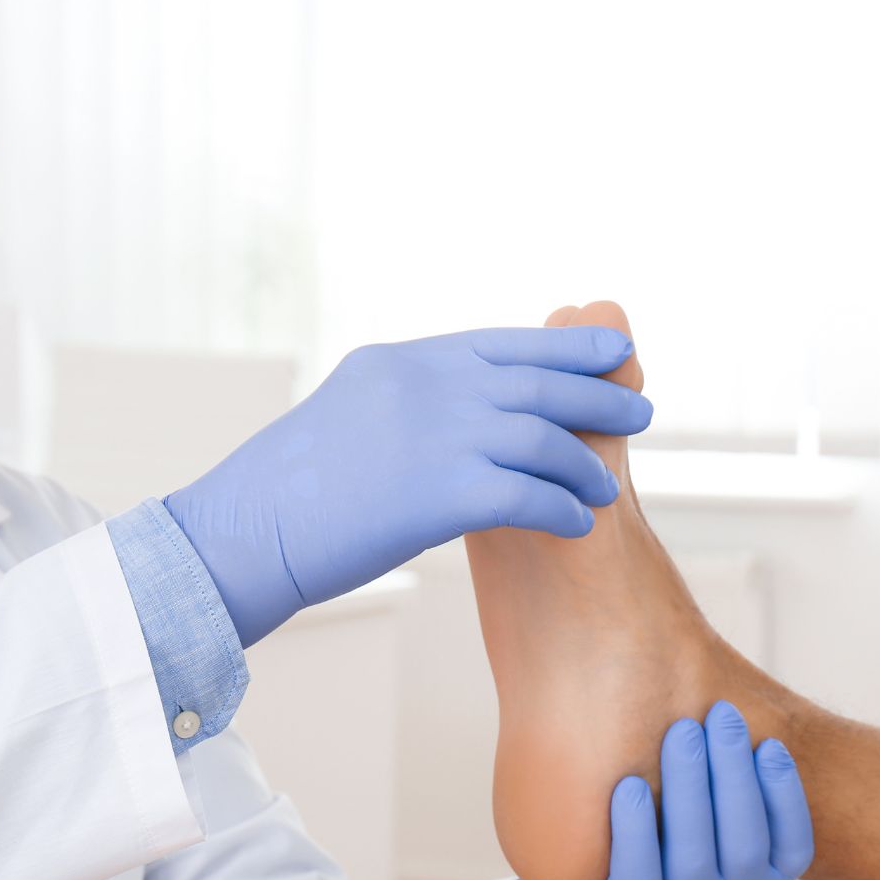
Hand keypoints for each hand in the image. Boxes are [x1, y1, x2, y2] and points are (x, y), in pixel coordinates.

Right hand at [163, 325, 651, 646]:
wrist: (238, 537)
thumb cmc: (282, 496)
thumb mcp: (343, 422)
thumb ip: (402, 408)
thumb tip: (451, 421)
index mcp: (397, 362)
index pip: (498, 343)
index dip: (564, 346)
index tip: (611, 351)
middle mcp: (422, 386)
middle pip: (536, 380)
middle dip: (597, 393)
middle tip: (641, 408)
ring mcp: (434, 434)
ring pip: (542, 438)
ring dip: (582, 464)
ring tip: (603, 487)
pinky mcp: (440, 492)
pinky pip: (530, 495)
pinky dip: (561, 508)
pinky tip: (577, 522)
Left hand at [481, 701, 814, 879]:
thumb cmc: (625, 856)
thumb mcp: (675, 834)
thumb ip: (702, 793)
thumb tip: (710, 707)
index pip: (790, 850)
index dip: (786, 798)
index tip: (770, 742)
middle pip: (743, 845)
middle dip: (735, 773)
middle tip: (719, 712)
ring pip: (693, 860)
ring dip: (690, 789)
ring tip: (680, 731)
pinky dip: (636, 830)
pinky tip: (628, 785)